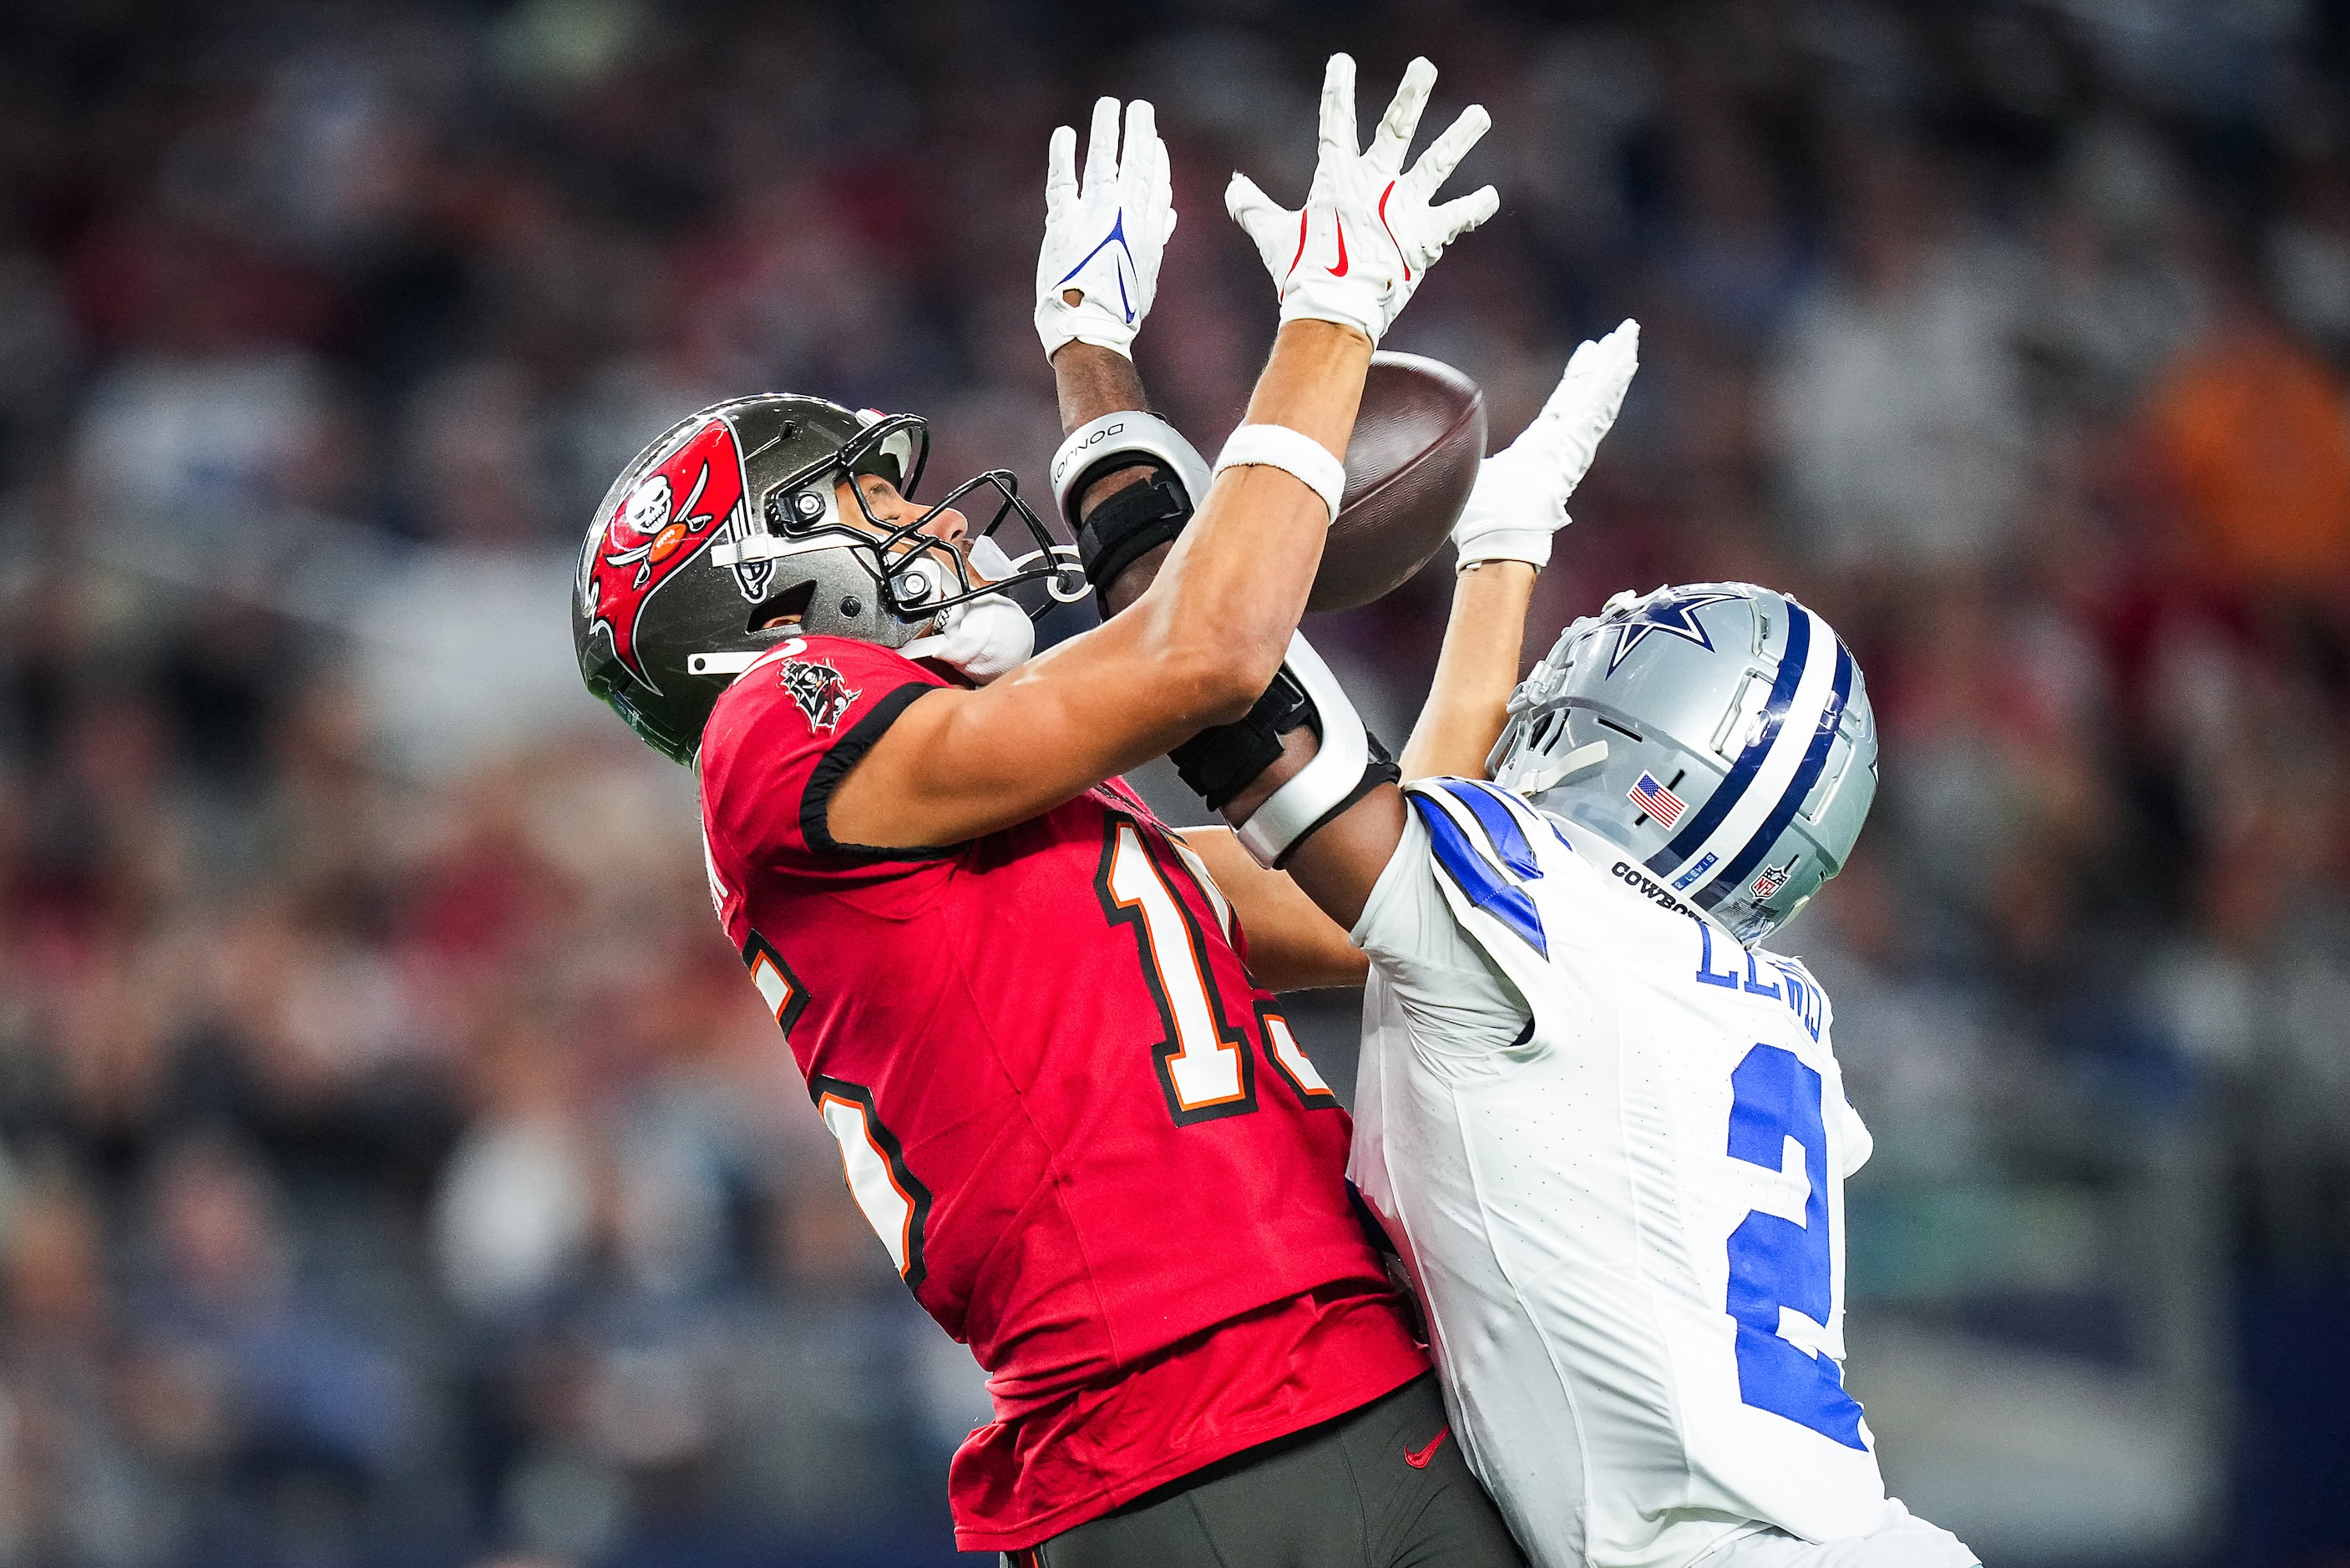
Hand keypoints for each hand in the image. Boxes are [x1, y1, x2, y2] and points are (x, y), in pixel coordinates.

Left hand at [1036, 98, 1176, 361]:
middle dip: (1139, 132)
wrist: (1091, 328)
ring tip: (1109, 106)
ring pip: (1105, 162)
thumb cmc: (1119, 309)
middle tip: (1140, 108)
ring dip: (1107, 130)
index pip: (1156, 186)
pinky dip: (1064, 155)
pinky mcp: (1065, 222)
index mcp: (1147, 232)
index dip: (1157, 161)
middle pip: (1137, 165)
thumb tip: (1169, 213)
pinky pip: (1064, 181)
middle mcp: (1126, 218)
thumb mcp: (1147, 273)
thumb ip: (1156, 237)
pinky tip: (1066, 134)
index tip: (1156, 141)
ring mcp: (1096, 216)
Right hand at [1225, 54, 1496, 345]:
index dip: (1338, 93)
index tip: (1343, 62)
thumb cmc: (1301, 273)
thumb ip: (1253, 208)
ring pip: (1437, 163)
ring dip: (1459, 137)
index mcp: (1338, 181)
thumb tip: (1233, 188)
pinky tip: (1492, 195)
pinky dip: (1474, 208)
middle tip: (1425, 66)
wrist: (1334, 309)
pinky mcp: (1425, 237)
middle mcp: (1376, 186)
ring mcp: (1404, 209)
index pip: (1336, 126)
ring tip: (1480, 115)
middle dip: (1411, 96)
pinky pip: (1456, 219)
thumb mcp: (1273, 236)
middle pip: (1396, 130)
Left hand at [1453, 318, 1639, 572]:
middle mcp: (1562, 443)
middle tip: (1621, 334)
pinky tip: (1625, 361)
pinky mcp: (1576, 446)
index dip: (1577, 378)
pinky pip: (1597, 409)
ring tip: (1630, 336)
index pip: (1564, 404)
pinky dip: (1611, 385)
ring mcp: (1572, 444)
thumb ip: (1471, 460)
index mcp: (1541, 447)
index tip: (1588, 352)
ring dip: (1614, 366)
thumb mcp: (1475, 475)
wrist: (1497, 535)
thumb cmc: (1483, 518)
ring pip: (1597, 396)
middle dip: (1603, 364)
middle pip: (1586, 393)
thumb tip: (1448, 452)